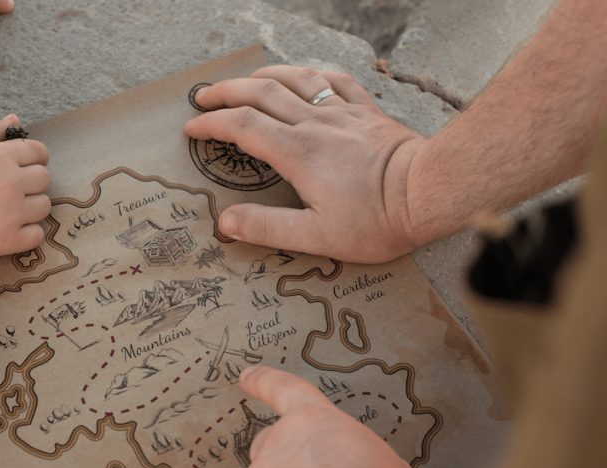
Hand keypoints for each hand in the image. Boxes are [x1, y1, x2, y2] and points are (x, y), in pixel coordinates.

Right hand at [0, 115, 50, 262]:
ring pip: (45, 205)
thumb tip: (15, 119)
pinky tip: (12, 228)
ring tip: (11, 209)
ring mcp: (14, 213)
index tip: (25, 166)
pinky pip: (38, 234)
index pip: (39, 151)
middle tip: (12, 189)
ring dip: (33, 206)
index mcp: (2, 157)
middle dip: (32, 181)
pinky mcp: (11, 240)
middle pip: (44, 178)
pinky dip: (29, 232)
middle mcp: (13, 183)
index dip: (35, 157)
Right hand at [185, 66, 426, 263]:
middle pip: (260, 93)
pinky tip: (306, 77)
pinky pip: (335, 81)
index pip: (242, 127)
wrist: (431, 192)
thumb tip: (225, 222)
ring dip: (263, 75)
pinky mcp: (367, 112)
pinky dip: (312, 74)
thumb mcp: (317, 237)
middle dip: (226, 92)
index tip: (192, 129)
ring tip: (245, 80)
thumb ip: (267, 228)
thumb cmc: (377, 220)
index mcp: (297, 153)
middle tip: (203, 97)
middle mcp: (315, 124)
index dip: (212, 124)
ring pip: (295, 79)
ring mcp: (342, 113)